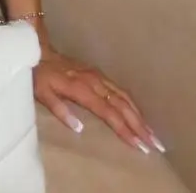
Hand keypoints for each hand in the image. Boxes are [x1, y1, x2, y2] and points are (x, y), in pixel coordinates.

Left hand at [34, 46, 165, 154]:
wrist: (39, 50)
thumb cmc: (39, 75)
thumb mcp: (42, 93)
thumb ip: (60, 110)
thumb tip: (80, 129)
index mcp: (82, 88)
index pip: (108, 112)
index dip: (124, 129)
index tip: (139, 145)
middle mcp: (95, 81)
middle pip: (122, 105)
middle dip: (140, 126)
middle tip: (156, 145)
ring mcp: (98, 76)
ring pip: (124, 97)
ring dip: (140, 116)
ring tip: (153, 134)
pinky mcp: (98, 74)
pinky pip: (120, 90)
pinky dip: (132, 104)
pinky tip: (139, 115)